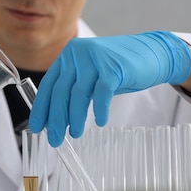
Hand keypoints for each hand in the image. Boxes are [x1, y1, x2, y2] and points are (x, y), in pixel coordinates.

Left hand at [28, 31, 190, 146]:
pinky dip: (99, 110)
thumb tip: (56, 118)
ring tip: (74, 134)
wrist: (153, 53)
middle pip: (61, 91)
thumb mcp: (90, 75)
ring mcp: (95, 59)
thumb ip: (74, 89)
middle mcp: (78, 54)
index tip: (37, 127)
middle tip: (54, 138)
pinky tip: (99, 122)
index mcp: (68, 56)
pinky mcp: (114, 67)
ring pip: (79, 94)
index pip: (48, 84)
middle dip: (56, 118)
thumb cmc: (119, 69)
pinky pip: (101, 93)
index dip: (41, 108)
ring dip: (75, 118)